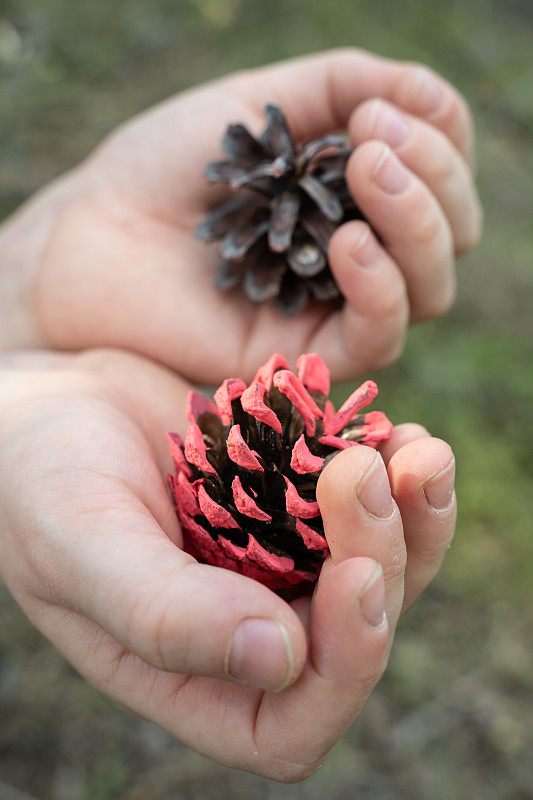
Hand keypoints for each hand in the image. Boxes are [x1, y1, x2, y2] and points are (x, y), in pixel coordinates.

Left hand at [0, 48, 480, 382]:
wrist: (95, 233)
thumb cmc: (168, 165)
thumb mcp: (262, 100)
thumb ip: (347, 87)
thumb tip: (433, 97)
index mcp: (357, 194)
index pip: (442, 176)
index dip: (439, 141)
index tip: (381, 111)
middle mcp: (360, 254)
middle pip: (450, 237)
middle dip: (433, 182)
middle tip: (375, 145)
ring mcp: (335, 308)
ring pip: (429, 289)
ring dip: (417, 226)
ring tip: (366, 175)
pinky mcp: (304, 355)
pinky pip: (378, 336)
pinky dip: (381, 287)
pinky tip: (348, 242)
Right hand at [0, 349, 455, 779]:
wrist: (49, 400)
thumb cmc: (37, 477)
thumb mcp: (79, 543)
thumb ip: (162, 613)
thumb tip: (277, 659)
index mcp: (189, 673)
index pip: (290, 724)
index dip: (342, 671)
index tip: (353, 577)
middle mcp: (244, 627)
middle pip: (354, 637)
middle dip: (381, 560)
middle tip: (365, 472)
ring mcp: (276, 564)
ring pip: (381, 570)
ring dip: (414, 520)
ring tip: (421, 452)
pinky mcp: (292, 504)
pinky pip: (369, 508)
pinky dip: (399, 475)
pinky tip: (404, 433)